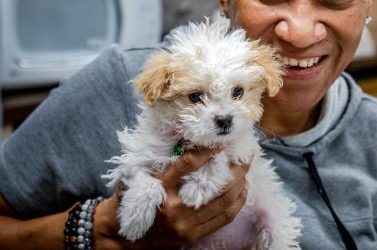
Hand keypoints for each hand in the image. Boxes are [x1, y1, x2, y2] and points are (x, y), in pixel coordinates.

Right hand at [93, 147, 250, 249]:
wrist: (123, 240)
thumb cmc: (130, 205)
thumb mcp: (138, 181)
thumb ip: (157, 165)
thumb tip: (181, 144)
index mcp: (161, 189)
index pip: (187, 165)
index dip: (206, 152)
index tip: (221, 142)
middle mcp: (176, 208)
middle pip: (216, 187)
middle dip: (235, 170)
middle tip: (245, 156)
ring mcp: (187, 224)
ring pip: (224, 203)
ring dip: (240, 186)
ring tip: (246, 172)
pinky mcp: (193, 236)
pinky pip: (223, 219)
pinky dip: (237, 204)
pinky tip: (243, 192)